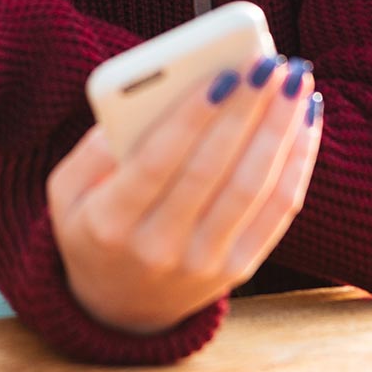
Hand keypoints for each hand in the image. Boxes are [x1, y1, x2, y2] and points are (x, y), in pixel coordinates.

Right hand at [48, 56, 322, 334]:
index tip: (221, 73)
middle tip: (269, 63)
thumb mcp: (65, 190)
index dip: (192, 117)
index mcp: (109, 222)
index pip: (157, 161)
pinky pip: (278, 211)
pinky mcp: (240, 269)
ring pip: (254, 187)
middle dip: (246, 111)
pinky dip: (298, 162)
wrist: (120, 308)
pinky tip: (305, 121)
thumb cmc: (93, 226)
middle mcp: (159, 247)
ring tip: (296, 80)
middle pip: (213, 170)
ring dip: (280, 129)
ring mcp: (204, 264)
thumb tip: (143, 100)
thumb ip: (92, 147)